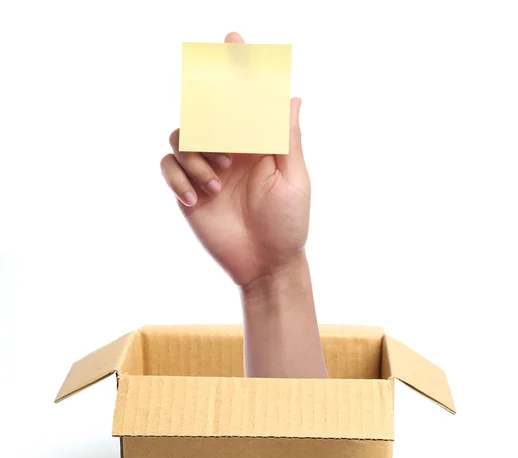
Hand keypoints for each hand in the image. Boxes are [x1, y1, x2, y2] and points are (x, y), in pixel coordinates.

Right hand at [160, 32, 309, 288]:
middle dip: (209, 118)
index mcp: (259, 142)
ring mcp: (207, 167)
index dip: (239, 67)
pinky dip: (177, 177)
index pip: (246, 99)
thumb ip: (286, 138)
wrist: (264, 264)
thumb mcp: (292, 180)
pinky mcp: (189, 188)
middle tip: (226, 150)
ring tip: (216, 184)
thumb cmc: (287, 223)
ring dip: (196, 155)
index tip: (233, 36)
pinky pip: (168, 167)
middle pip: (206, 109)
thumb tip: (292, 95)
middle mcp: (231, 148)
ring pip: (183, 136)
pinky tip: (194, 198)